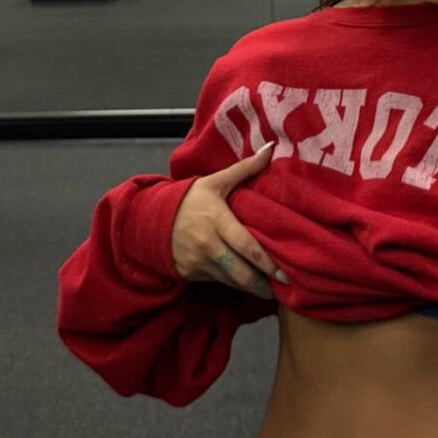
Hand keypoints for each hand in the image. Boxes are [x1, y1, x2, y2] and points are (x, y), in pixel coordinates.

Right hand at [171, 141, 286, 299]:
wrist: (152, 217)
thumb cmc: (191, 199)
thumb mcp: (216, 182)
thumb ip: (245, 168)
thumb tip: (271, 148)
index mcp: (217, 221)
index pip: (246, 246)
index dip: (267, 264)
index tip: (285, 275)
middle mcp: (208, 245)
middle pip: (241, 273)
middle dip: (262, 285)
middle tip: (283, 290)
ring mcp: (198, 262)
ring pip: (231, 282)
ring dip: (250, 287)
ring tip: (269, 289)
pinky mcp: (191, 273)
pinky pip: (217, 281)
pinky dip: (232, 283)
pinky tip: (246, 283)